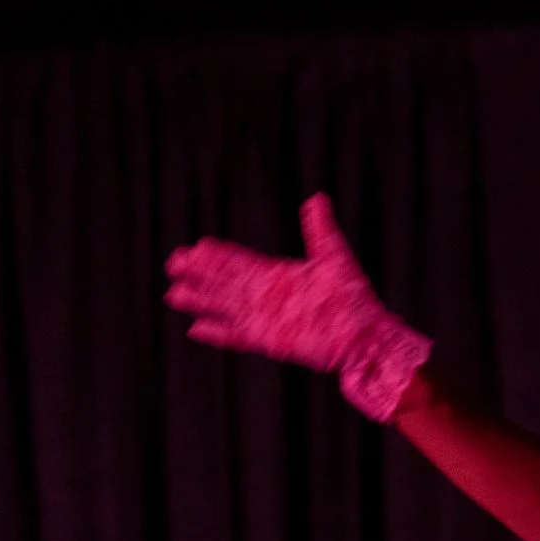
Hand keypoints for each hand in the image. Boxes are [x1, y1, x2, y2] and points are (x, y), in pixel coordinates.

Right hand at [164, 193, 432, 422]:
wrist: (366, 336)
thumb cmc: (355, 300)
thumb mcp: (335, 258)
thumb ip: (320, 230)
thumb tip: (316, 199)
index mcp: (279, 276)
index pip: (240, 262)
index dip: (217, 256)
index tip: (195, 246)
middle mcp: (268, 297)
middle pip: (225, 283)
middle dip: (200, 274)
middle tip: (173, 263)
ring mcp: (267, 320)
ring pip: (224, 308)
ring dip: (201, 301)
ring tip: (173, 295)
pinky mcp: (270, 342)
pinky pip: (237, 336)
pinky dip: (218, 333)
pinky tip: (196, 330)